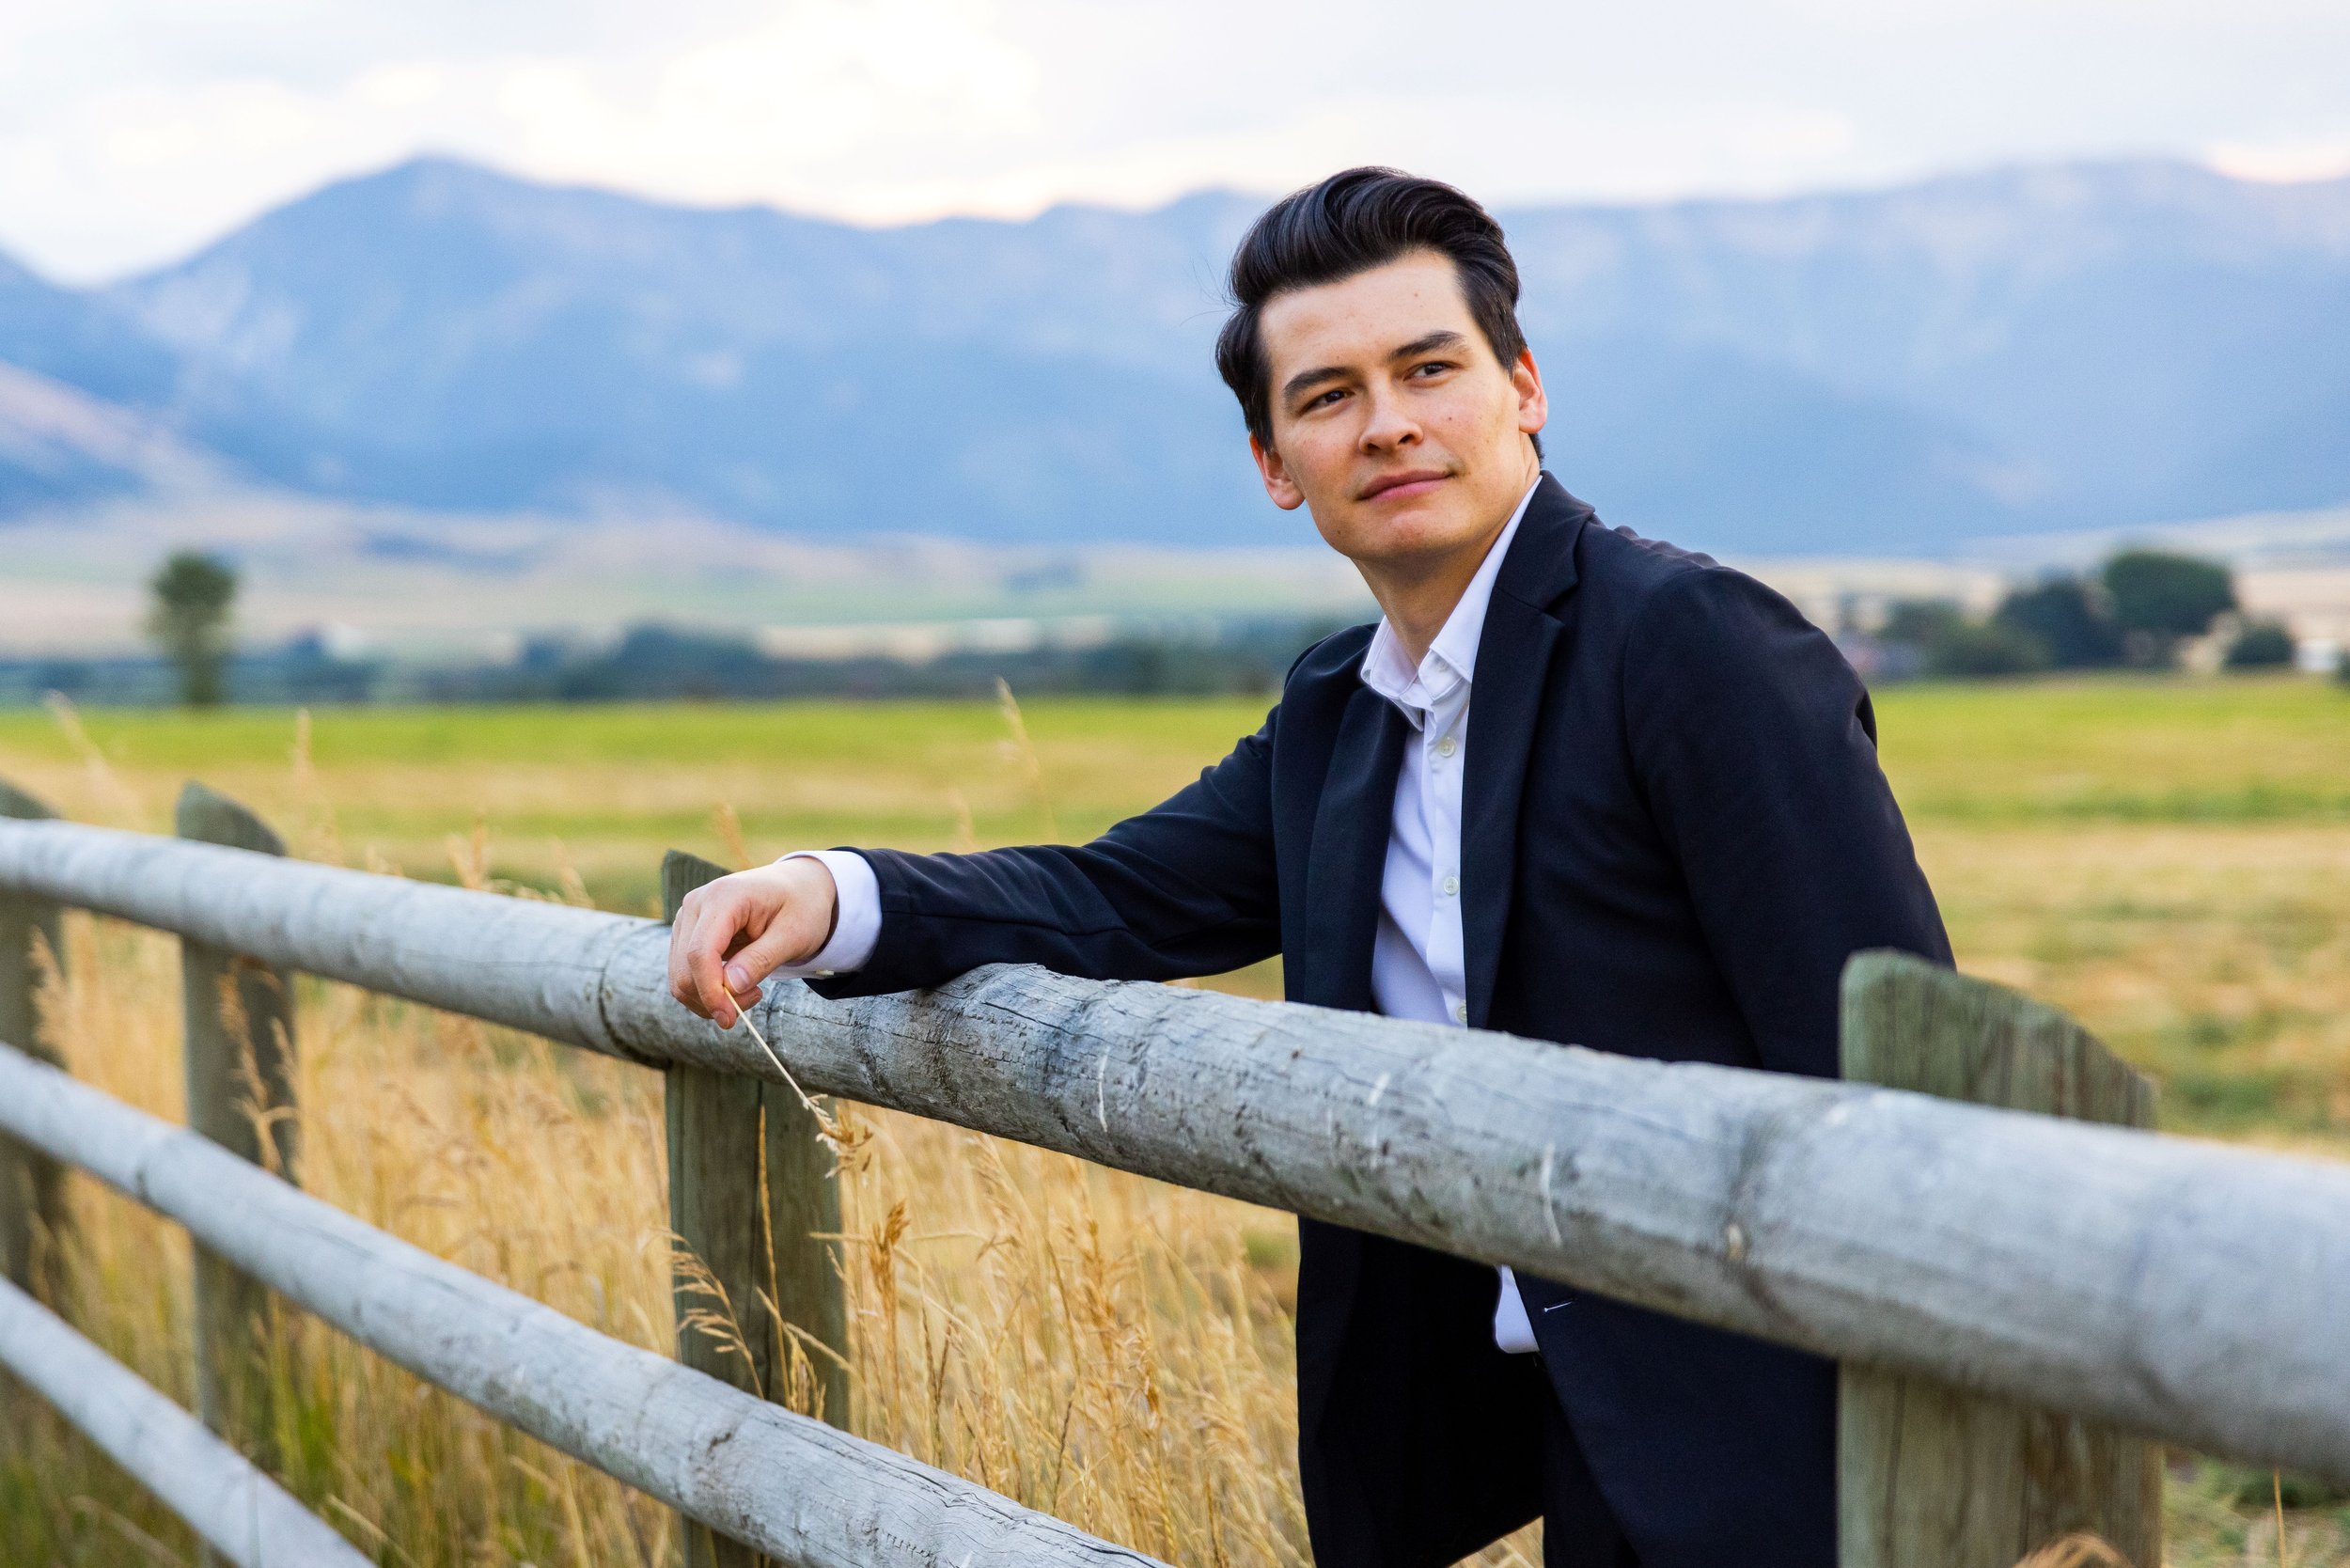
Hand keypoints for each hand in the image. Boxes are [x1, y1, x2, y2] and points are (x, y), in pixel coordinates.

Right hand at [666, 858, 839, 1027]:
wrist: (798, 887)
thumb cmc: (800, 907)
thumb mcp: (794, 934)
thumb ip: (762, 960)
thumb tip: (730, 987)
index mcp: (723, 897)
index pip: (700, 952)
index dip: (710, 991)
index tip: (729, 1018)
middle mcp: (696, 904)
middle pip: (685, 968)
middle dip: (713, 998)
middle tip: (755, 998)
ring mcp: (687, 918)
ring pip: (680, 976)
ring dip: (710, 997)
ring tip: (751, 991)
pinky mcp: (687, 933)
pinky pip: (685, 973)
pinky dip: (706, 990)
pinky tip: (737, 983)